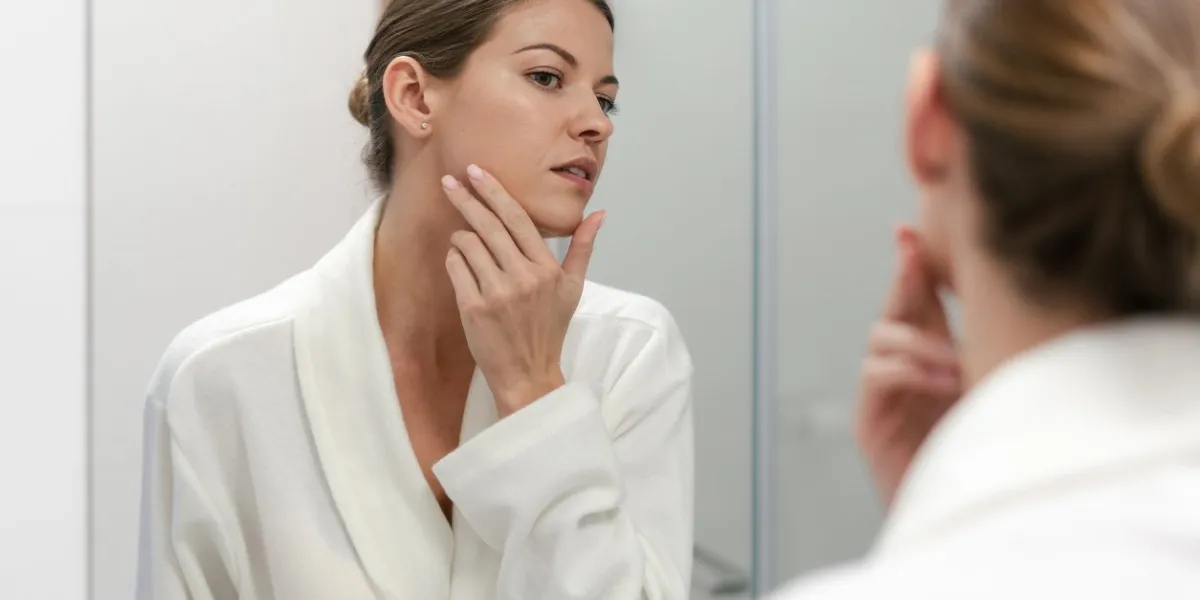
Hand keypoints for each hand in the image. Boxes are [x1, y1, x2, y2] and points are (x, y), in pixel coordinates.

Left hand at [441, 164, 604, 416]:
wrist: (528, 374)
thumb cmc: (548, 329)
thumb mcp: (573, 288)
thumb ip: (582, 248)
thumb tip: (599, 213)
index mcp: (548, 269)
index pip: (519, 219)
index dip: (495, 192)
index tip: (477, 173)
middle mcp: (524, 277)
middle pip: (490, 225)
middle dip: (467, 199)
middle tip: (449, 181)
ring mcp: (498, 293)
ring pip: (468, 244)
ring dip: (460, 237)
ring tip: (464, 241)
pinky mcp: (474, 308)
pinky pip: (456, 267)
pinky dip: (454, 260)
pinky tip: (461, 264)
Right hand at [855, 225, 961, 506]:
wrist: (957, 510)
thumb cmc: (979, 450)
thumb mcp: (989, 385)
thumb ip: (986, 349)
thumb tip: (1014, 300)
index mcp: (932, 352)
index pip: (918, 297)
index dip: (912, 262)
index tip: (908, 230)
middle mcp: (904, 365)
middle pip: (896, 305)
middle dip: (904, 276)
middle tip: (913, 252)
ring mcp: (882, 390)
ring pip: (882, 335)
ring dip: (919, 342)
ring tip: (954, 364)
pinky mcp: (870, 419)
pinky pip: (877, 373)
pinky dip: (907, 370)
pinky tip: (940, 381)